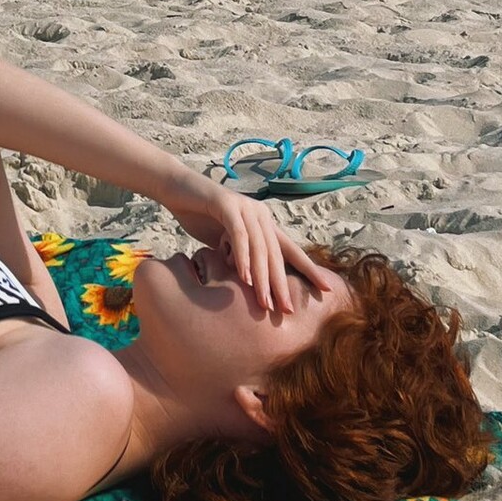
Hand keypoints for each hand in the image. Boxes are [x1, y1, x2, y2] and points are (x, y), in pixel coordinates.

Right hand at [165, 173, 330, 314]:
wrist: (175, 189)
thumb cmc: (199, 216)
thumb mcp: (223, 243)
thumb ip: (239, 258)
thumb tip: (252, 284)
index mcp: (263, 223)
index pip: (290, 250)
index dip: (309, 269)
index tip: (326, 289)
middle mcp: (260, 214)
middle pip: (277, 254)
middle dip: (282, 284)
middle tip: (286, 310)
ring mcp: (246, 208)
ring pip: (260, 248)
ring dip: (263, 277)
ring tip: (265, 301)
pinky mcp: (227, 205)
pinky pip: (239, 235)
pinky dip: (243, 257)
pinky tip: (245, 277)